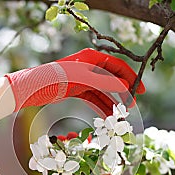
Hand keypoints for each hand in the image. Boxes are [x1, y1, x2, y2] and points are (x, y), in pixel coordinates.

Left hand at [5, 48, 144, 114]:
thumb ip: (104, 82)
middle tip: (132, 105)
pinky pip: (94, 98)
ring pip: (104, 91)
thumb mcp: (82, 79)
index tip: (141, 90)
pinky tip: (108, 116)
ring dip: (113, 102)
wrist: (33, 88)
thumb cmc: (56, 77)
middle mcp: (89, 66)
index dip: (131, 77)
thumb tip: (125, 86)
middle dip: (123, 92)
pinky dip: (102, 106)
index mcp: (91, 58)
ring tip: (121, 115)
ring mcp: (83, 78)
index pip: (117, 66)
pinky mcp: (77, 89)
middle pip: (112, 79)